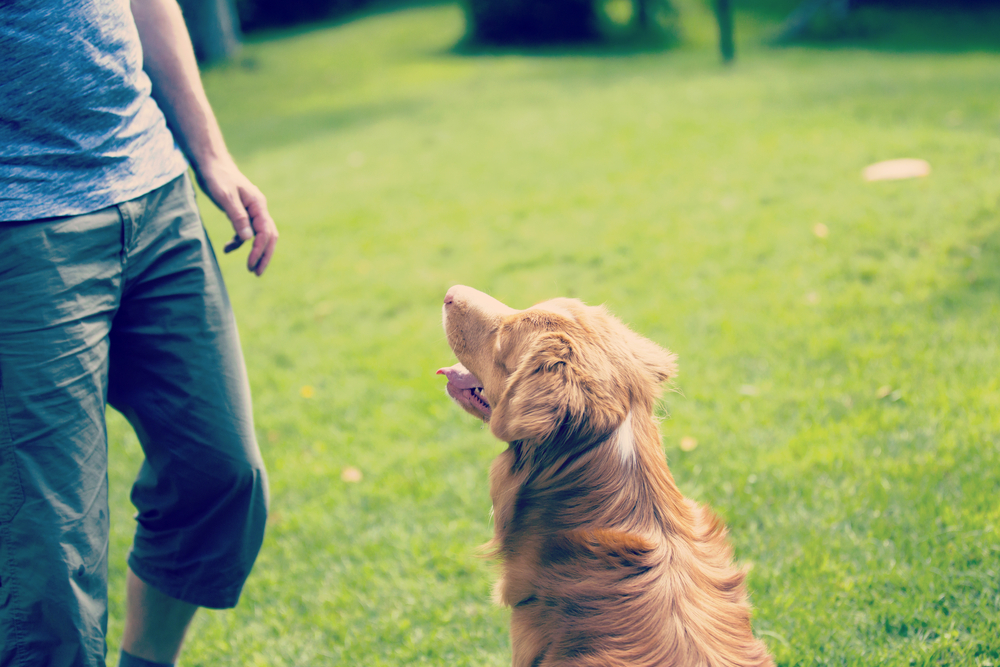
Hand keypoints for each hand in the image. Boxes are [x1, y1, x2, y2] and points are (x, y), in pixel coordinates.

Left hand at [195, 158, 277, 275]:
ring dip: (255, 252)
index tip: (250, 265)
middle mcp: (258, 208)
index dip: (259, 251)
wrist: (210, 162)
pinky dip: (239, 242)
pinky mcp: (242, 212)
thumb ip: (237, 217)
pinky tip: (227, 249)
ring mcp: (251, 210)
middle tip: (256, 273)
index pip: (265, 233)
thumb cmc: (217, 177)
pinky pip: (246, 231)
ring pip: (259, 235)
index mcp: (258, 205)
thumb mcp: (225, 197)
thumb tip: (249, 239)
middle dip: (264, 255)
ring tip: (249, 268)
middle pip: (269, 236)